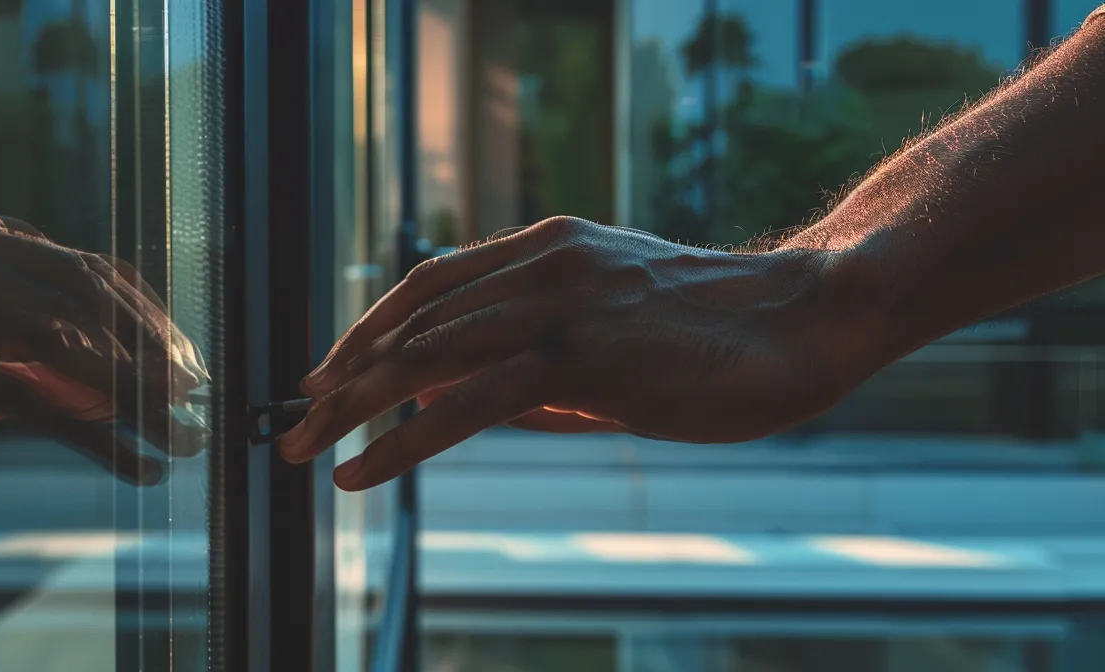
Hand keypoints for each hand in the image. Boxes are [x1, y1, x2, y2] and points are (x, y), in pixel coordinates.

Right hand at [0, 215, 208, 482]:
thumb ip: (13, 344)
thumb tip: (98, 397)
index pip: (100, 270)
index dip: (153, 317)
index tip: (187, 361)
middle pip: (106, 297)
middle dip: (162, 351)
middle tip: (199, 399)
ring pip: (82, 347)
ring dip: (145, 398)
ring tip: (183, 438)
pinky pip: (42, 400)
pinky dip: (102, 437)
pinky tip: (140, 463)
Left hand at [280, 216, 880, 489]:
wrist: (810, 320)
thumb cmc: (723, 337)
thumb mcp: (615, 343)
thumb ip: (542, 371)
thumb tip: (466, 405)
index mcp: (549, 249)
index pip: (429, 285)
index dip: (369, 330)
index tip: (330, 377)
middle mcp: (543, 263)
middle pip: (411, 318)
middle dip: (342, 374)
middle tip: (293, 422)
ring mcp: (560, 304)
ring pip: (426, 356)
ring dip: (353, 408)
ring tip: (305, 449)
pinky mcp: (581, 356)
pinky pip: (469, 400)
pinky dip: (405, 437)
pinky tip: (366, 469)